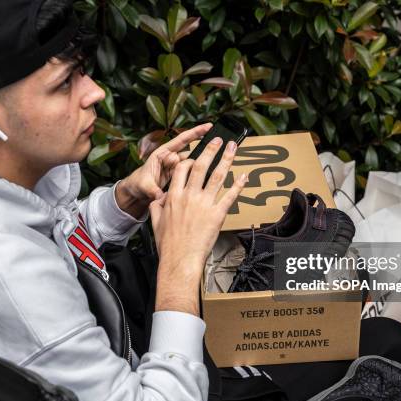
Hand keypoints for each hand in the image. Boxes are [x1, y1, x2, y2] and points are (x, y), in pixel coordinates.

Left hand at [115, 124, 212, 218]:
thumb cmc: (137, 184)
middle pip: (191, 150)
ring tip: (216, 162)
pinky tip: (209, 176)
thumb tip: (160, 195)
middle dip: (204, 146)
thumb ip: (152, 190)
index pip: (181, 140)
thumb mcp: (143, 186)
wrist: (136, 192)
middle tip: (219, 143)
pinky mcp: (179, 176)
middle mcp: (171, 158)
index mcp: (162, 154)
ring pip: (192, 163)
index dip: (195, 133)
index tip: (208, 127)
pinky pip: (191, 173)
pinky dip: (198, 174)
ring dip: (202, 163)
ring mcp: (176, 167)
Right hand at [149, 136, 246, 315]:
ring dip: (227, 159)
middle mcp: (189, 196)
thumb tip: (158, 199)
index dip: (190, 159)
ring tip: (233, 147)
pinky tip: (244, 176)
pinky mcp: (217, 214)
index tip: (196, 155)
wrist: (180, 259)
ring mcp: (204, 204)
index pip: (182, 169)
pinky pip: (231, 196)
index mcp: (174, 196)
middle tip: (219, 140)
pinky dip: (239, 185)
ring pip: (218, 176)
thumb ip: (157, 206)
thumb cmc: (169, 244)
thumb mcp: (156, 222)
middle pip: (201, 166)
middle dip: (211, 150)